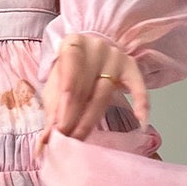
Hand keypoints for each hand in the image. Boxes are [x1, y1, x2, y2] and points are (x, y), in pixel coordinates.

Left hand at [34, 33, 148, 154]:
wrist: (93, 50)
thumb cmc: (71, 70)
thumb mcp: (56, 84)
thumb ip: (52, 109)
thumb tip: (45, 140)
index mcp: (72, 44)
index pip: (68, 78)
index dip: (64, 107)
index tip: (58, 130)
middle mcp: (95, 46)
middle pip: (85, 88)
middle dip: (75, 117)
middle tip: (67, 140)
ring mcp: (115, 56)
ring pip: (105, 92)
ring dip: (92, 119)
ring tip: (81, 139)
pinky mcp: (131, 66)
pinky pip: (139, 86)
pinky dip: (141, 103)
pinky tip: (141, 121)